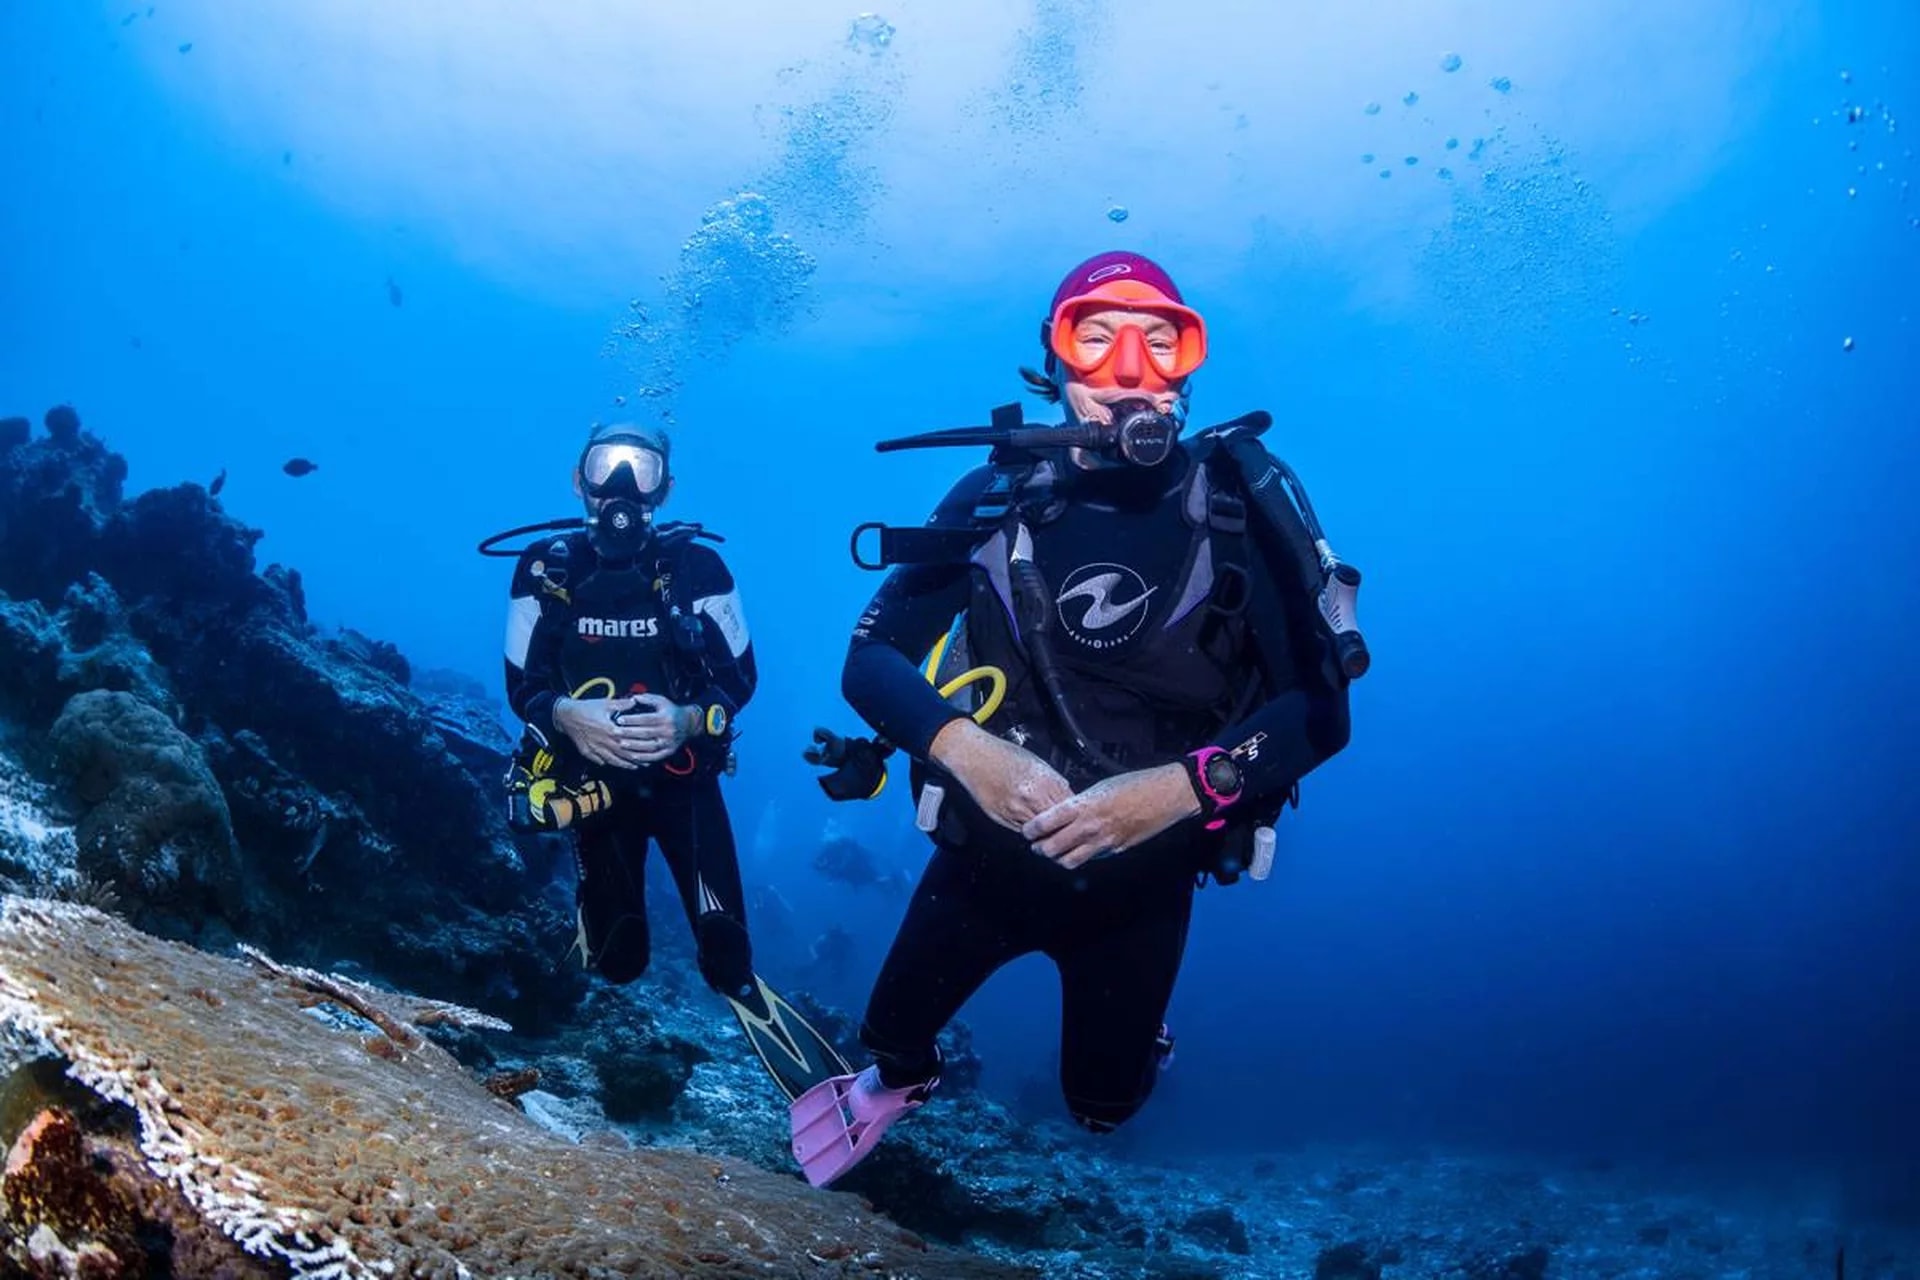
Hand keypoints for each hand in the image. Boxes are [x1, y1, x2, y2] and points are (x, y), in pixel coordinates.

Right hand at [553, 695, 649, 768]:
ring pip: (614, 760)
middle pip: (624, 754)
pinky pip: (601, 761)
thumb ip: (622, 704)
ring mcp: (596, 749)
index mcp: (611, 730)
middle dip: (637, 759)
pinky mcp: (588, 752)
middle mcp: (605, 742)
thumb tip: (635, 701)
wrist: (566, 715)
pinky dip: (610, 764)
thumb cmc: (586, 708)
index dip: (642, 746)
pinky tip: (617, 765)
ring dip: (626, 765)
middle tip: (647, 762)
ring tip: (636, 766)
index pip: (630, 741)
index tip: (650, 748)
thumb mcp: (606, 703)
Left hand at [613, 693, 696, 763]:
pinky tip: (633, 756)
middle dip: (629, 733)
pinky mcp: (669, 751)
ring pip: (649, 746)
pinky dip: (643, 757)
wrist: (689, 724)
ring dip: (634, 746)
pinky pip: (655, 756)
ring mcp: (669, 742)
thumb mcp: (662, 701)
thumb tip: (633, 698)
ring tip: (621, 744)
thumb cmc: (672, 711)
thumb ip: (648, 699)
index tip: (619, 719)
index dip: (632, 719)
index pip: (646, 719)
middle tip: (615, 732)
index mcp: (666, 717)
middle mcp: (668, 730)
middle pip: (645, 733)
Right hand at [929, 719, 1071, 831]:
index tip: (1078, 817)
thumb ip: (1054, 783)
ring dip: (1046, 832)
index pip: (1068, 809)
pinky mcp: (1002, 818)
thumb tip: (1067, 798)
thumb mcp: (1037, 764)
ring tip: (1049, 829)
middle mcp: (1030, 798)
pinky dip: (1030, 830)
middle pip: (1056, 825)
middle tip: (1066, 829)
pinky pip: (1022, 831)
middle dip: (1063, 828)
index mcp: (1043, 783)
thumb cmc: (1005, 755)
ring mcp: (1015, 810)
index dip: (1075, 815)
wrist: (975, 756)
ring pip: (1040, 832)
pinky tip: (1030, 823)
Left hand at [1021, 763, 1201, 868]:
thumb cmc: (1133, 784)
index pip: (1044, 823)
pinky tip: (1080, 849)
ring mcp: (1103, 841)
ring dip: (1058, 858)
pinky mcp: (1115, 850)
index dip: (1030, 830)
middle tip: (1036, 844)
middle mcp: (1089, 826)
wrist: (1164, 795)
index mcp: (1082, 806)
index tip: (1027, 830)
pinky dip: (1080, 857)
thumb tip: (1062, 813)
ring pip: (1068, 861)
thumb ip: (1079, 803)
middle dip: (1039, 848)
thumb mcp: (1100, 787)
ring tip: (1055, 852)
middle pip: (1051, 848)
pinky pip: (1091, 858)